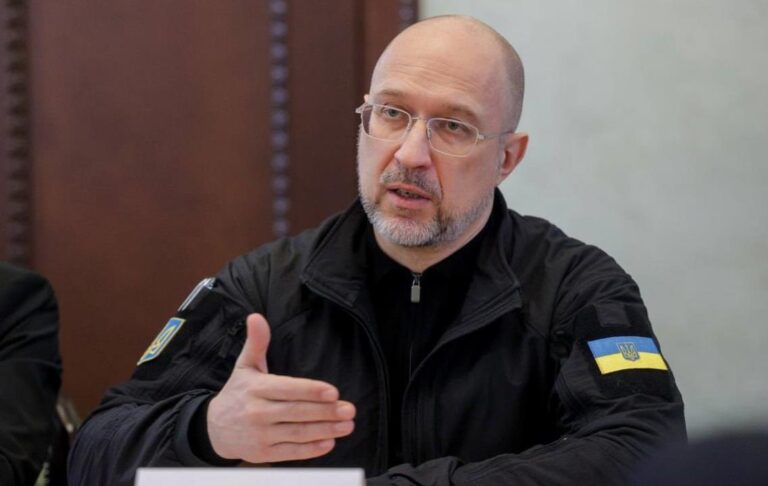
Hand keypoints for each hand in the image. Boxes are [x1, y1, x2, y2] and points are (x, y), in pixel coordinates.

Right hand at [207, 313, 355, 462]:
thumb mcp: (244, 366)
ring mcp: (260, 435)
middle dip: (325, 412)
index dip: (310, 391)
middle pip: (296, 412)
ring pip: (297, 433)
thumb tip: (256, 317)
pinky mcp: (263, 453)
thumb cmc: (237, 393)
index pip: (286, 389)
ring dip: (324, 430)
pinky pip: (291, 452)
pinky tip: (329, 442)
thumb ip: (256, 343)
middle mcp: (257, 412)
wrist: (213, 429)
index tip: (333, 392)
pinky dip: (311, 449)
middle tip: (349, 410)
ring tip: (346, 425)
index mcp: (256, 388)